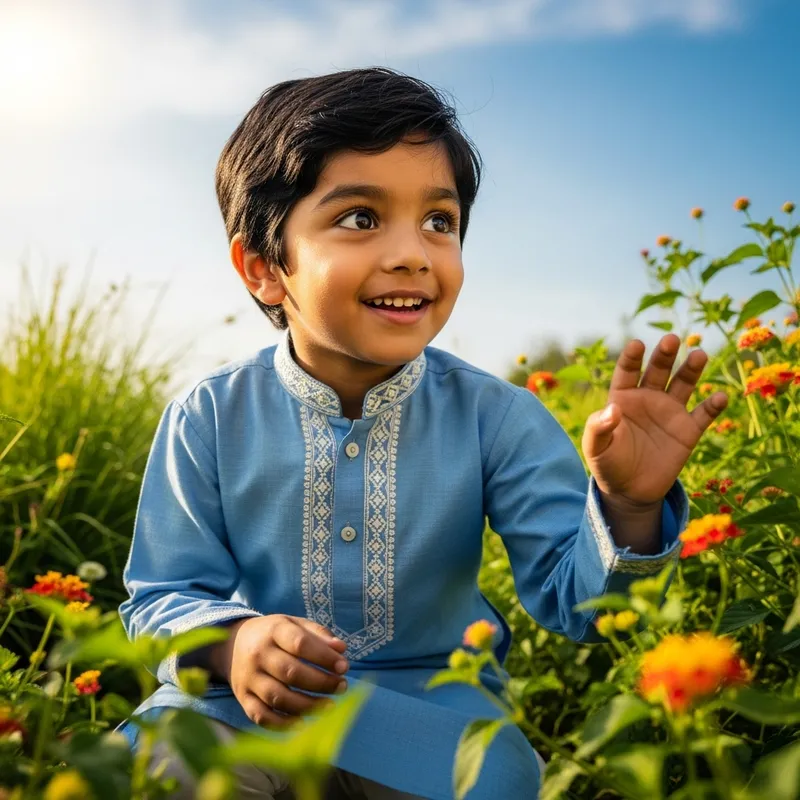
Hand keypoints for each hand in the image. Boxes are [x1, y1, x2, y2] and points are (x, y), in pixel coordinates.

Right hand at [210, 615, 348, 728]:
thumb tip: (341, 650)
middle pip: (290, 672)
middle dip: (320, 682)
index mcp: (273, 630)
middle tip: (342, 687)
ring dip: (307, 705)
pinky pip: (262, 716)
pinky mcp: (243, 698)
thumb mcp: (294, 624)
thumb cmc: (274, 635)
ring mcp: (248, 678)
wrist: (233, 645)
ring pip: (278, 697)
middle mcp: (258, 654)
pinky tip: (304, 724)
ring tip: (330, 705)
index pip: (300, 643)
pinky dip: (282, 724)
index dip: (324, 657)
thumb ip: (319, 634)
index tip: (344, 666)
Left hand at [582, 334, 727, 507]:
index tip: (637, 344)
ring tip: (699, 355)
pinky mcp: (688, 431)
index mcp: (622, 397)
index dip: (631, 357)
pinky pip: (704, 414)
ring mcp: (670, 412)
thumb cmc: (608, 463)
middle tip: (671, 340)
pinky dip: (713, 405)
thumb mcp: (596, 447)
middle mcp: (648, 398)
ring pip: (683, 384)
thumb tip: (612, 409)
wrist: (629, 490)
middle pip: (657, 370)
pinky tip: (720, 397)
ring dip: (691, 370)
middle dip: (664, 355)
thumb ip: (599, 427)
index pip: (627, 371)